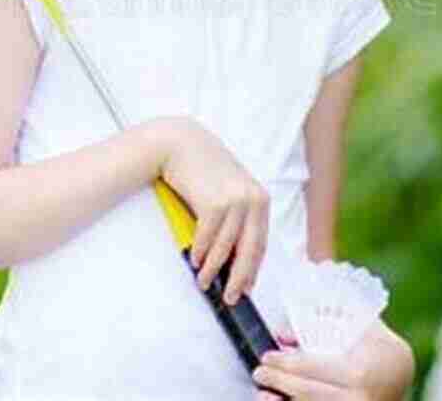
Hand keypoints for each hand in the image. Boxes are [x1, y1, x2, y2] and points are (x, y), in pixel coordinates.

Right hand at [156, 117, 269, 305]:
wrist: (181, 144)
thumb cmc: (203, 168)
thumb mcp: (228, 189)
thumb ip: (236, 216)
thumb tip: (232, 255)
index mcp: (260, 199)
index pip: (260, 243)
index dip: (253, 268)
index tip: (246, 287)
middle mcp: (253, 200)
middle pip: (250, 250)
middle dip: (239, 277)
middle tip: (230, 297)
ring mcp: (235, 201)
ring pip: (226, 247)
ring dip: (214, 269)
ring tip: (204, 281)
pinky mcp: (215, 202)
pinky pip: (208, 237)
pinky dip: (201, 252)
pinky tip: (195, 260)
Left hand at [252, 320, 414, 400]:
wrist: (402, 373)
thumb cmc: (380, 346)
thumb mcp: (359, 326)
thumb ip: (324, 323)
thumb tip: (285, 334)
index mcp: (358, 370)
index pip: (312, 367)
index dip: (285, 363)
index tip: (268, 357)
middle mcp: (358, 397)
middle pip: (308, 392)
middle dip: (279, 382)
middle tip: (261, 373)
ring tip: (265, 394)